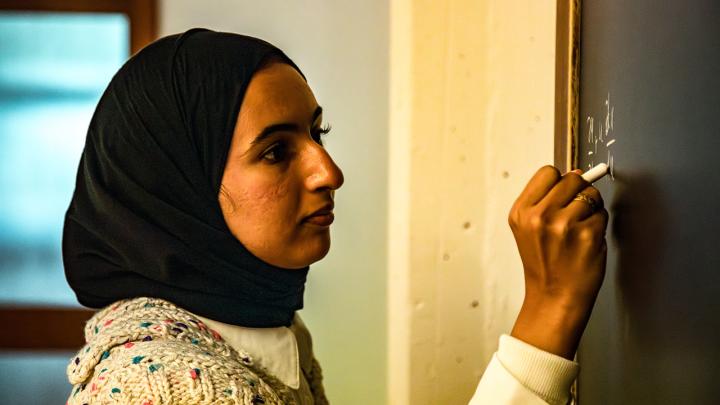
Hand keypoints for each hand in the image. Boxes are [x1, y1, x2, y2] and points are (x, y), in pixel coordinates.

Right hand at [508, 166, 608, 358]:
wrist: (554, 297)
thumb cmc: (545, 264)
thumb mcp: (529, 229)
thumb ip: (546, 200)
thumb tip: (577, 174)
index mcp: (521, 212)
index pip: (548, 172)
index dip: (559, 182)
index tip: (562, 197)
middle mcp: (539, 216)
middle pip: (572, 179)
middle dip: (578, 193)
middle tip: (573, 216)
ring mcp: (564, 225)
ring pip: (591, 195)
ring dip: (591, 210)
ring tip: (579, 231)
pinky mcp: (587, 234)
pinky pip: (602, 214)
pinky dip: (599, 226)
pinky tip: (586, 242)